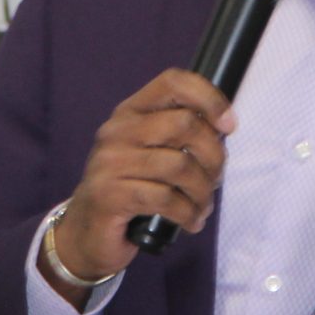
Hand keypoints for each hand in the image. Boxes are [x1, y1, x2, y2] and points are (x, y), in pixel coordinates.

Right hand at [39, 69, 237, 305]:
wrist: (86, 233)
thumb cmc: (130, 190)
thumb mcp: (150, 153)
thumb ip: (179, 135)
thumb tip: (224, 127)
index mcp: (130, 112)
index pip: (174, 82)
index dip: (209, 98)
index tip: (229, 125)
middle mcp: (117, 131)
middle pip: (185, 124)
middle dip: (213, 156)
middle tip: (215, 179)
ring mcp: (110, 162)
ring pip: (180, 165)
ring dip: (203, 191)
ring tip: (203, 206)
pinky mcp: (110, 195)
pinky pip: (166, 198)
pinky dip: (188, 213)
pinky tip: (191, 221)